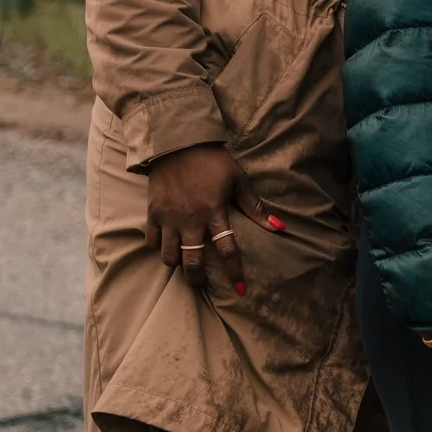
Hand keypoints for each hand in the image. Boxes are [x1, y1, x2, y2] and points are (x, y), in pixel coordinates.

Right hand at [145, 142, 278, 295]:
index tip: (241, 290)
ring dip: (177, 265)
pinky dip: (158, 248)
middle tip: (202, 282)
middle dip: (197, 279)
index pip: (227, 250)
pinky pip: (151, 241)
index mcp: (214, 212)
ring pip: (168, 257)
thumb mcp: (239, 180)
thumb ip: (256, 207)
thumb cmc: (213, 161)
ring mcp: (168, 218)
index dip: (235, 272)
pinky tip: (167, 246)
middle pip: (191, 262)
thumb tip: (281, 228)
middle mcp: (190, 220)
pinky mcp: (152, 213)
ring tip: (185, 265)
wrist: (178, 142)